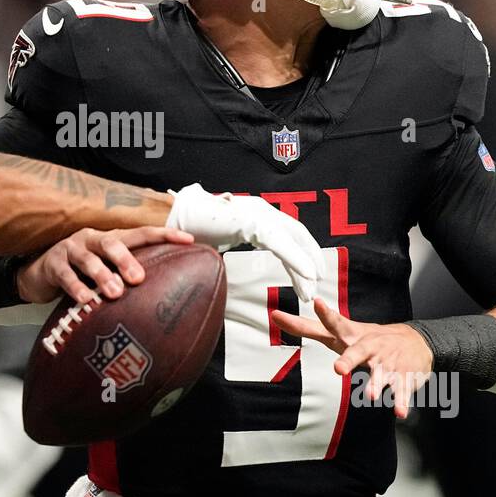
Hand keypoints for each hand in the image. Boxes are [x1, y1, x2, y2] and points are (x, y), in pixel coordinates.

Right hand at [16, 226, 194, 305]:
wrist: (38, 274)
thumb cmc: (80, 274)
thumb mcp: (104, 271)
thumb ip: (126, 276)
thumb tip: (161, 292)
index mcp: (110, 239)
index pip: (141, 234)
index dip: (164, 235)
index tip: (188, 240)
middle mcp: (92, 239)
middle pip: (113, 243)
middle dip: (127, 259)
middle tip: (139, 279)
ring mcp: (71, 249)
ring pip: (88, 259)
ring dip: (102, 275)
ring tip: (114, 293)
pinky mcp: (53, 264)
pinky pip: (66, 275)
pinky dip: (76, 287)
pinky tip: (86, 300)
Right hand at [166, 183, 325, 301]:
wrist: (178, 216)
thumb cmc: (195, 226)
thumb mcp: (224, 238)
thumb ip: (236, 243)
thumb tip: (232, 260)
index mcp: (257, 213)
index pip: (288, 232)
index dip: (303, 251)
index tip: (310, 271)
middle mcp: (262, 210)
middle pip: (297, 234)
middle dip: (310, 258)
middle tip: (317, 281)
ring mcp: (258, 213)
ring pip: (292, 240)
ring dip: (305, 265)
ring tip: (312, 286)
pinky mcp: (252, 222)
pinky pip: (280, 244)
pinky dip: (296, 260)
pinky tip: (306, 275)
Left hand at [271, 298, 434, 418]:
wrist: (415, 341)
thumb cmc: (366, 338)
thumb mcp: (338, 332)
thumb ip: (307, 327)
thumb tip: (274, 315)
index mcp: (351, 336)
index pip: (334, 323)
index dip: (325, 314)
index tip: (317, 303)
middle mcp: (369, 346)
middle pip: (357, 352)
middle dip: (348, 359)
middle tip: (339, 369)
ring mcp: (387, 361)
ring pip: (381, 374)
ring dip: (376, 384)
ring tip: (370, 396)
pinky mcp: (403, 375)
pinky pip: (401, 390)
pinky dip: (400, 401)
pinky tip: (399, 413)